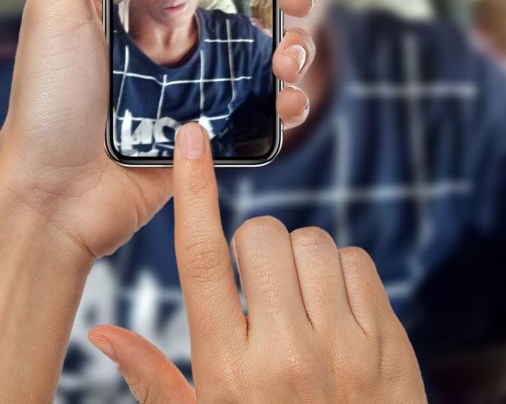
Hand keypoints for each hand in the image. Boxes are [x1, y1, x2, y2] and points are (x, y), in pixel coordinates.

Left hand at [0, 0, 324, 262]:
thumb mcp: (54, 2)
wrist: (53, 196)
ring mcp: (205, 79)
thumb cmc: (47, 99)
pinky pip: (269, 105)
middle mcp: (185, 31)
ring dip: (299, 42)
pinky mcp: (218, 124)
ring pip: (276, 46)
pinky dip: (291, 99)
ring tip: (287, 55)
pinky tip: (286, 98)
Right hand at [88, 121, 428, 403]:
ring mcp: (344, 346)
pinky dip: (341, 273)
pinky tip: (334, 312)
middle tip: (259, 288)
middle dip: (255, 246)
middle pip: (261, 235)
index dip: (193, 191)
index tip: (191, 140)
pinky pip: (358, 261)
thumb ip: (154, 379)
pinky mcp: (388, 341)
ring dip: (299, 259)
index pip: (201, 260)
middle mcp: (286, 353)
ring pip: (313, 241)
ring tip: (299, 305)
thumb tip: (104, 332)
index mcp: (229, 371)